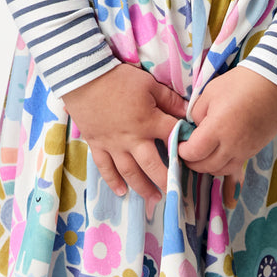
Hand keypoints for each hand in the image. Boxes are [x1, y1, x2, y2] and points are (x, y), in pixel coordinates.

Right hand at [61, 64, 186, 213]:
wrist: (84, 78)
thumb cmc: (118, 78)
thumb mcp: (148, 83)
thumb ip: (169, 99)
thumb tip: (188, 111)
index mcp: (149, 122)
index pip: (173, 138)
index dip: (185, 145)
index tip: (193, 154)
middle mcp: (133, 139)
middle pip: (153, 166)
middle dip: (166, 180)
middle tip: (175, 192)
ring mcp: (114, 145)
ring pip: (131, 173)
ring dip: (143, 187)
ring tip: (154, 199)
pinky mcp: (97, 145)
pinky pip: (105, 168)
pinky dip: (112, 181)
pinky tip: (121, 192)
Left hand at [177, 67, 276, 184]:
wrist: (272, 85)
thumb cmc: (239, 84)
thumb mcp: (210, 92)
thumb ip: (197, 113)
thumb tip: (195, 127)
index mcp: (217, 129)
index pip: (194, 152)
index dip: (182, 151)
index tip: (177, 145)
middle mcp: (231, 145)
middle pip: (206, 167)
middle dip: (192, 163)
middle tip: (185, 154)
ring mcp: (245, 151)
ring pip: (221, 171)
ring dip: (208, 167)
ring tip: (201, 156)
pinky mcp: (254, 151)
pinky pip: (235, 166)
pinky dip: (223, 165)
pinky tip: (217, 155)